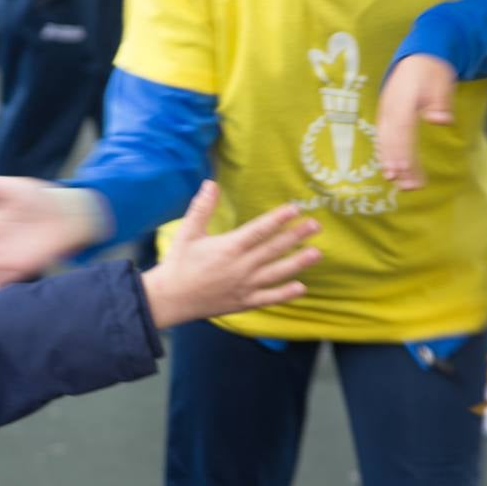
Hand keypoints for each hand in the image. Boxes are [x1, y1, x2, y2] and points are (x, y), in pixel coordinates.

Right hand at [140, 180, 320, 329]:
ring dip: (298, 263)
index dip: (278, 219)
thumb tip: (211, 183)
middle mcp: (240, 266)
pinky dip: (285, 294)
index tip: (295, 208)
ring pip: (276, 273)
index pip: (259, 230)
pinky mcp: (243, 302)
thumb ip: (202, 208)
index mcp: (228, 247)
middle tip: (316, 225)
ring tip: (316, 253)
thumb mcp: (188, 232)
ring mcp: (244, 286)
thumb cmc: (178, 263)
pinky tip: (301, 288)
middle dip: (296, 236)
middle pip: (273, 249)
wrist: (170, 299)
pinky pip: (268, 298)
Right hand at [375, 53, 459, 189]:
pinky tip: (390, 170)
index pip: (402, 130)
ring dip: (390, 163)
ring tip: (397, 183)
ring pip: (384, 141)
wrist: (417, 57)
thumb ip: (441, 103)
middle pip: (391, 140)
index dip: (402, 151)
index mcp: (404, 100)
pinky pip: (381, 138)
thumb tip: (442, 121)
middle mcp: (390, 108)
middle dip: (397, 164)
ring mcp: (385, 112)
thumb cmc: (432, 72)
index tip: (406, 170)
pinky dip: (384, 154)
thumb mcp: (442, 82)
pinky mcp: (385, 116)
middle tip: (407, 186)